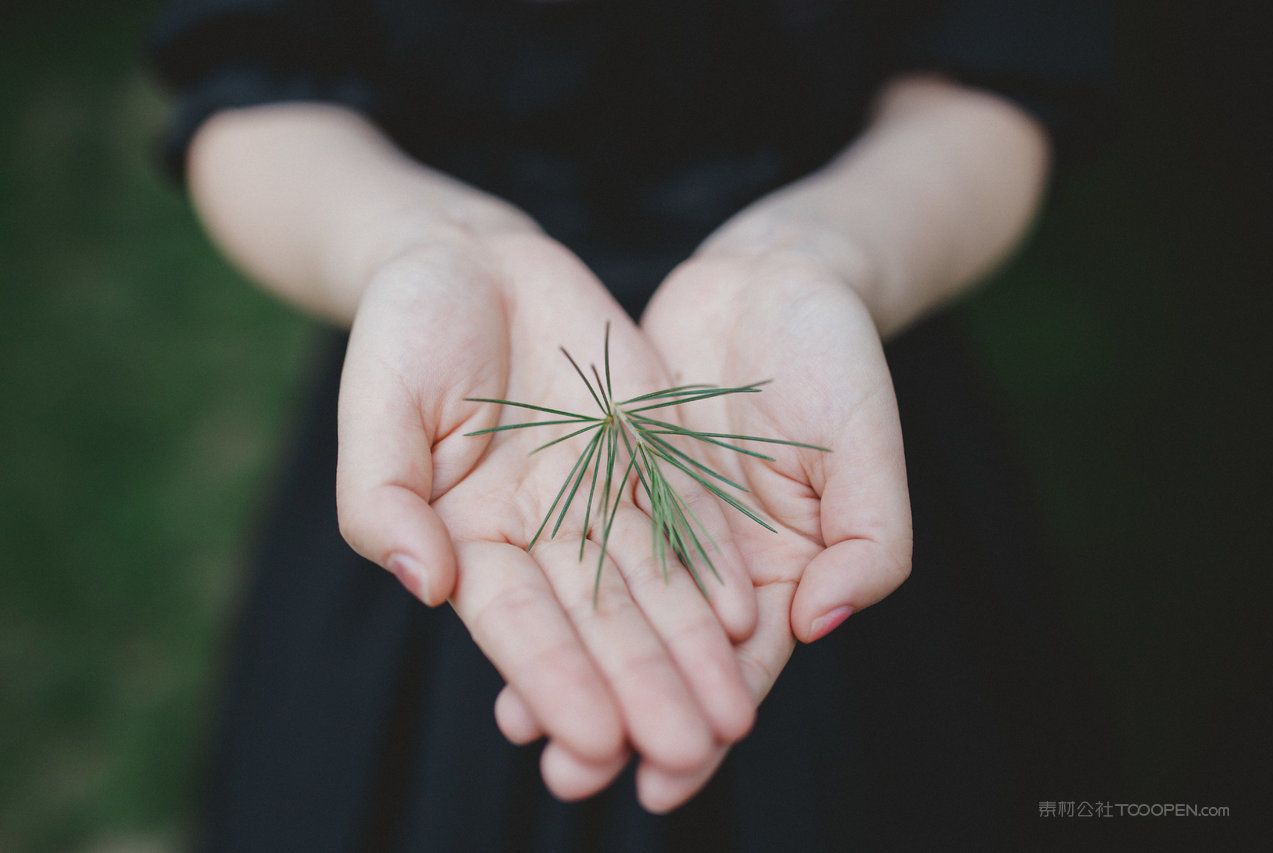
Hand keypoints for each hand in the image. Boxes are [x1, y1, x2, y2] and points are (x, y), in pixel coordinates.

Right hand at [335, 229, 759, 802]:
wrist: (470, 256)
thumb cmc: (403, 328)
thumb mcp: (376, 403)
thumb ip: (383, 498)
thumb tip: (425, 584)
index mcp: (467, 537)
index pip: (516, 625)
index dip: (555, 682)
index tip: (596, 741)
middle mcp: (541, 531)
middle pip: (599, 622)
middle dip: (644, 689)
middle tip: (690, 753)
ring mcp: (598, 492)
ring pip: (652, 585)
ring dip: (692, 651)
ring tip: (734, 714)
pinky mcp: (646, 449)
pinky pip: (684, 513)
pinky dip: (711, 565)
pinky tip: (744, 616)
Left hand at [491, 247, 912, 809]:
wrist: (774, 276)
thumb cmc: (839, 359)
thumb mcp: (868, 446)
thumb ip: (867, 542)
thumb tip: (816, 624)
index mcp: (783, 568)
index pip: (738, 668)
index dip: (702, 727)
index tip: (661, 784)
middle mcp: (715, 560)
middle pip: (661, 654)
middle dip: (618, 718)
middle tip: (567, 780)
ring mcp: (656, 517)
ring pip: (606, 609)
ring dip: (568, 668)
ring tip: (518, 728)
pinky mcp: (611, 472)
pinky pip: (570, 537)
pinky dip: (543, 583)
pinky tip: (499, 622)